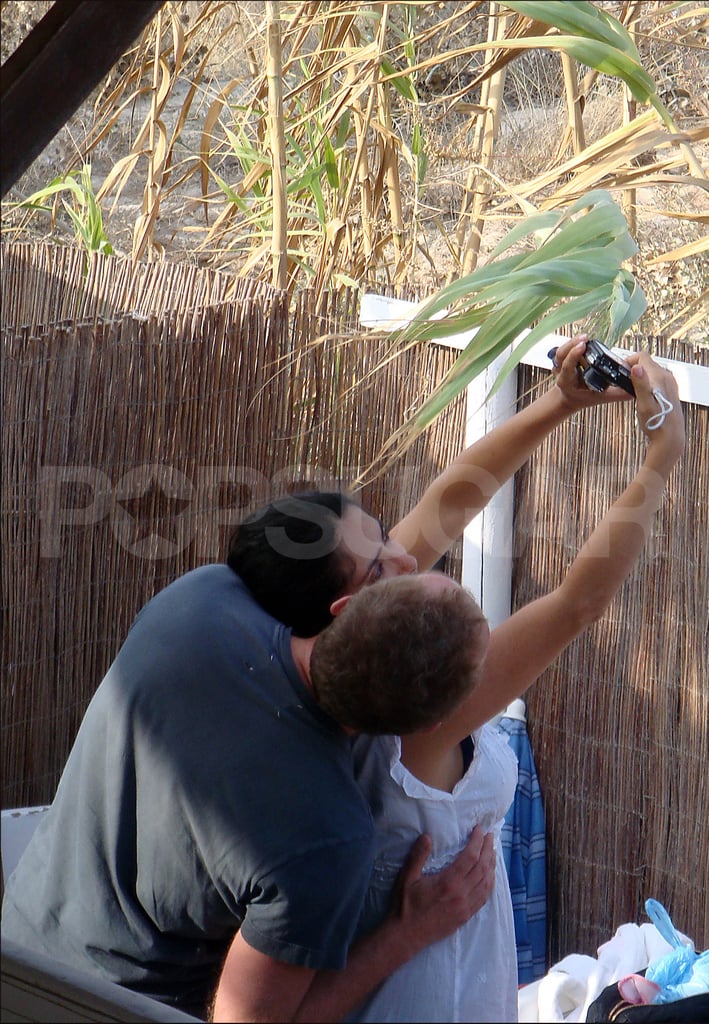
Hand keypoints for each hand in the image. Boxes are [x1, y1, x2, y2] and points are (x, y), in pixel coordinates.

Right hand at [387, 825, 494, 955]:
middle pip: (482, 868)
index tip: (479, 829)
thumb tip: (427, 836)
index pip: (470, 857)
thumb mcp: (407, 877)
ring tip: (493, 851)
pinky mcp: (466, 917)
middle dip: (488, 849)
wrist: (406, 935)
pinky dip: (490, 883)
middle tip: (490, 835)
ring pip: (487, 883)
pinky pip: (484, 898)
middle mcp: (461, 895)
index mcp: (448, 882)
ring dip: (492, 865)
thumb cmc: (405, 905)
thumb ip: (417, 856)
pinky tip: (490, 876)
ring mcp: (465, 907)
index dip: (477, 841)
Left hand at [551, 334, 634, 411]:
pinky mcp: (561, 358)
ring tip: (585, 337)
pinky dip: (573, 343)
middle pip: (561, 354)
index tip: (583, 345)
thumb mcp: (600, 398)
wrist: (570, 397)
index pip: (568, 366)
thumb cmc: (583, 397)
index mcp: (567, 382)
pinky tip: (583, 341)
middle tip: (585, 338)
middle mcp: (560, 372)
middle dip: (572, 344)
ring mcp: (559, 364)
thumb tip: (635, 391)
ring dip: (572, 342)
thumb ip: (617, 394)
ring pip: (560, 350)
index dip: (574, 355)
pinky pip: (564, 348)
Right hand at [628, 352, 684, 460]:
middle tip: (623, 382)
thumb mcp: (643, 403)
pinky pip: (654, 379)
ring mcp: (669, 382)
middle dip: (632, 369)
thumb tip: (636, 367)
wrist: (669, 436)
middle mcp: (666, 376)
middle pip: (646, 362)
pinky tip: (641, 395)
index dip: (628, 361)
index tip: (620, 372)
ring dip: (638, 376)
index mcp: (659, 376)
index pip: (641, 356)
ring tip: (630, 390)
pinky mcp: (669, 389)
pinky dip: (645, 382)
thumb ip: (640, 383)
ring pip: (650, 371)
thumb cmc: (656, 422)